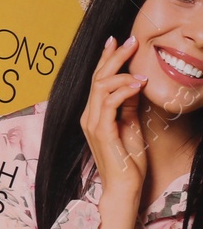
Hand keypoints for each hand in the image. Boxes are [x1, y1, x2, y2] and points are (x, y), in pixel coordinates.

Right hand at [80, 35, 146, 228]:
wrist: (123, 188)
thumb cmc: (128, 162)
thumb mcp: (131, 127)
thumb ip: (129, 107)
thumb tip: (135, 84)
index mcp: (94, 115)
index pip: (98, 80)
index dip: (107, 59)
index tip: (118, 41)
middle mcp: (88, 116)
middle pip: (97, 78)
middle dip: (114, 56)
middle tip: (131, 40)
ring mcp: (93, 123)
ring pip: (101, 86)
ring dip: (122, 72)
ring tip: (141, 66)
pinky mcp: (101, 131)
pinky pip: (110, 103)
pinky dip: (124, 90)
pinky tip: (139, 84)